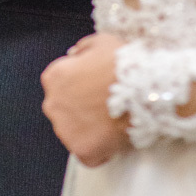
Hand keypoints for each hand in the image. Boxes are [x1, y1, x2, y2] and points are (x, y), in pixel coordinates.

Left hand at [41, 33, 130, 166]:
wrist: (142, 89)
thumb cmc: (122, 63)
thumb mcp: (101, 41)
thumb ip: (81, 49)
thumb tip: (73, 55)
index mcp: (54, 77)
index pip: (58, 82)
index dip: (79, 82)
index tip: (94, 83)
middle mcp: (53, 104)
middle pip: (63, 108)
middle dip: (79, 106)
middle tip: (103, 102)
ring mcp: (66, 131)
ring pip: (73, 132)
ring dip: (87, 128)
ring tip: (111, 119)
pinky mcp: (82, 151)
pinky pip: (86, 154)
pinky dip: (97, 149)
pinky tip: (112, 137)